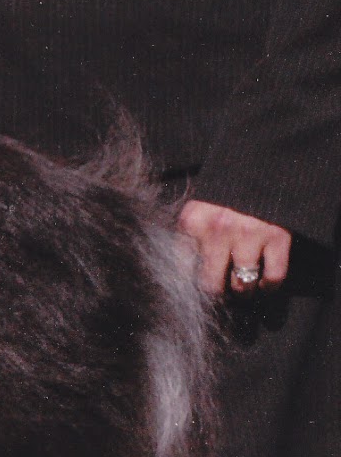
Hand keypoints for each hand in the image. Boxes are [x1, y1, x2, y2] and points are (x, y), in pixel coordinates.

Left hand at [177, 199, 291, 296]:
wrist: (261, 161)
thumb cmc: (223, 191)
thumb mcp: (197, 208)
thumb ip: (187, 235)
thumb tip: (179, 272)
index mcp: (192, 222)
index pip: (181, 269)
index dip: (188, 285)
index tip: (194, 291)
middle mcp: (217, 231)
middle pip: (210, 284)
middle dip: (215, 294)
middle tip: (220, 293)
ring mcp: (249, 235)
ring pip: (242, 285)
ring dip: (242, 291)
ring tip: (242, 290)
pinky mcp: (278, 236)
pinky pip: (274, 276)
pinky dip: (270, 285)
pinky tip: (265, 284)